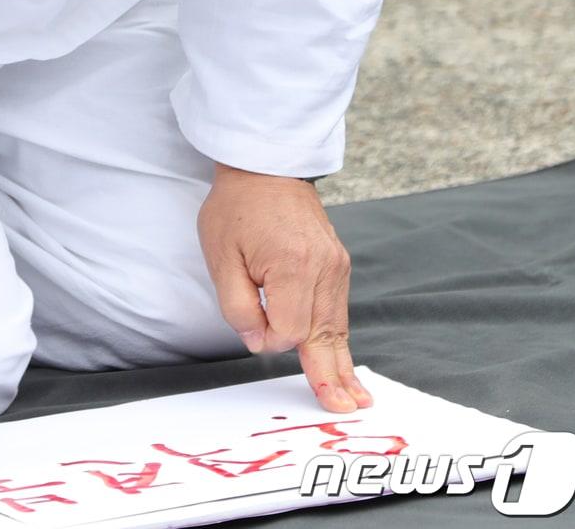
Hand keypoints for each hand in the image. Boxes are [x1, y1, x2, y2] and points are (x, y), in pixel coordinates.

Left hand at [197, 164, 371, 414]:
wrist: (265, 165)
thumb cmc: (236, 208)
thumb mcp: (221, 254)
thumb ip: (237, 305)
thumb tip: (259, 342)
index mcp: (293, 267)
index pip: (288, 329)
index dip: (269, 337)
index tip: (252, 325)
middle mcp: (323, 269)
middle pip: (324, 334)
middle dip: (329, 374)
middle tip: (342, 409)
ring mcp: (336, 266)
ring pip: (336, 325)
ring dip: (341, 361)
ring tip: (353, 398)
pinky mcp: (338, 262)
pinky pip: (338, 308)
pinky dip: (339, 335)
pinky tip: (345, 359)